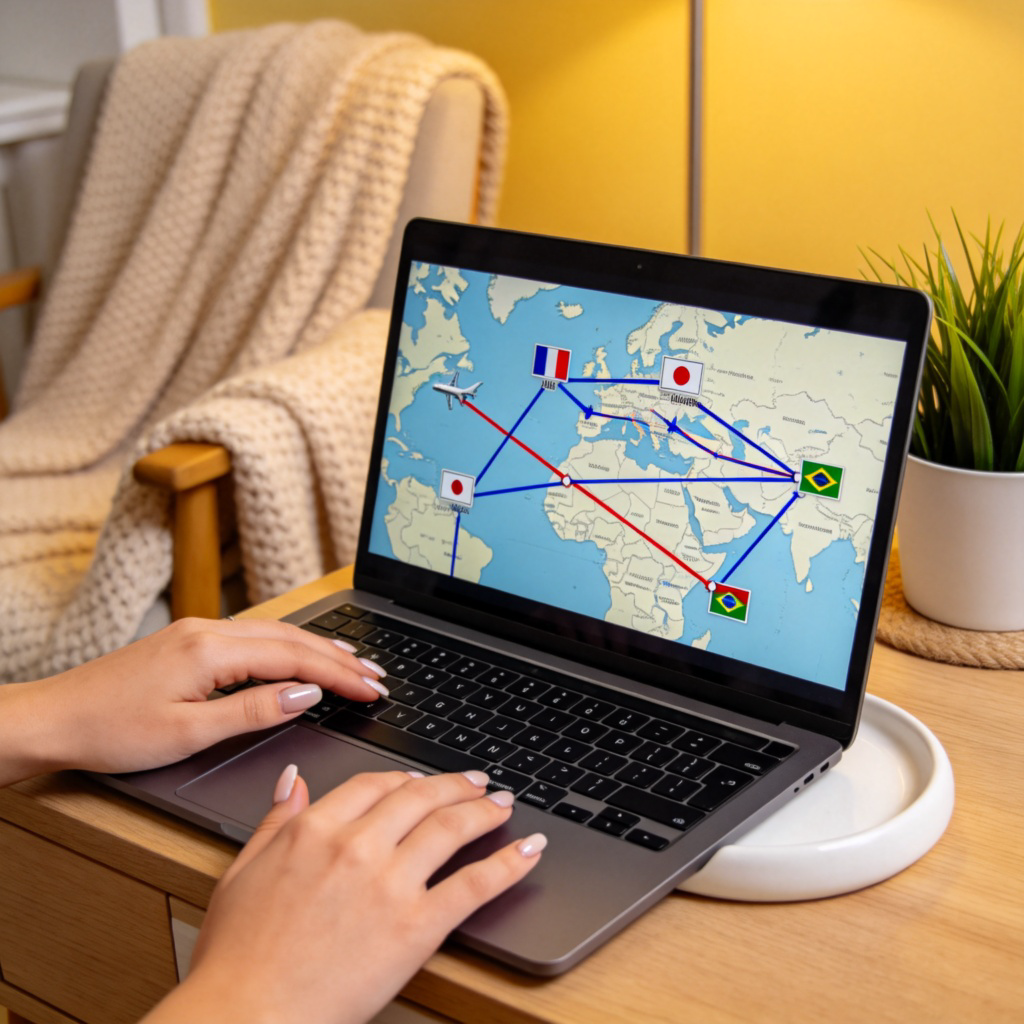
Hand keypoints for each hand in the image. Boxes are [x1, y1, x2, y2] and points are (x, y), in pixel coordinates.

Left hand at [0, 617, 388, 783]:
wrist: (51, 718)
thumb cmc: (109, 731)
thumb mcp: (187, 733)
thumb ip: (252, 711)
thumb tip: (305, 694)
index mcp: (212, 650)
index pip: (295, 658)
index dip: (340, 674)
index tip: (374, 690)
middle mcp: (209, 630)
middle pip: (292, 638)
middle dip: (341, 657)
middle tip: (379, 677)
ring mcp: (199, 632)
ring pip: (276, 634)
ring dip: (318, 649)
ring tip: (356, 664)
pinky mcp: (190, 641)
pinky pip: (255, 638)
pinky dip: (289, 648)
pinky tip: (301, 657)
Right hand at [145, 768, 545, 1023]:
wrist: (244, 1017)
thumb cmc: (237, 959)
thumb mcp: (242, 873)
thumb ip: (274, 821)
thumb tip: (295, 781)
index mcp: (314, 830)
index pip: (373, 784)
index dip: (404, 779)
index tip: (419, 781)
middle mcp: (357, 845)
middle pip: (419, 797)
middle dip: (453, 785)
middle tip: (475, 782)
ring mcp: (390, 884)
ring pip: (450, 828)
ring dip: (484, 810)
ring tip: (503, 804)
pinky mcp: (416, 926)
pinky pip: (474, 884)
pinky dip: (509, 862)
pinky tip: (529, 850)